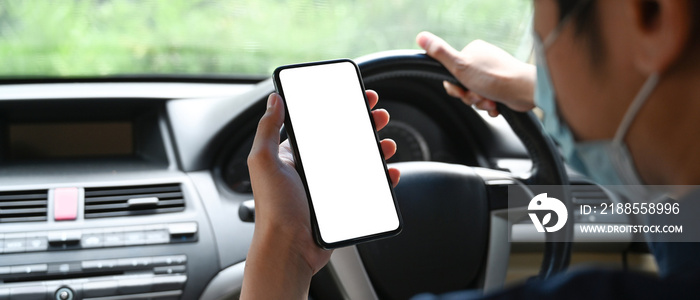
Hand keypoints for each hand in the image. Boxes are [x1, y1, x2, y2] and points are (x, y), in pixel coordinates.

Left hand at [241, 91, 398, 298]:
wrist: (289, 251)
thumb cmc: (273, 210)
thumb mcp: (264, 162)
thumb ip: (267, 129)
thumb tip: (274, 99)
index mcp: (294, 156)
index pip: (320, 125)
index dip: (339, 108)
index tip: (356, 97)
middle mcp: (312, 170)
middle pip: (344, 140)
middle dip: (364, 125)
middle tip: (379, 116)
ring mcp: (329, 188)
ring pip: (359, 162)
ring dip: (376, 149)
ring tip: (386, 144)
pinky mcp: (343, 205)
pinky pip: (367, 188)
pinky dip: (381, 179)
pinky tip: (389, 172)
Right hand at [416, 31, 535, 116]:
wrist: (522, 91)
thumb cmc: (493, 77)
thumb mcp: (460, 65)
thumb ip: (440, 53)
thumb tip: (421, 37)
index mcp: (473, 51)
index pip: (452, 72)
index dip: (454, 86)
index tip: (461, 89)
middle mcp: (483, 61)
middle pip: (463, 85)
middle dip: (469, 96)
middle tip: (477, 95)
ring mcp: (493, 74)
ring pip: (476, 95)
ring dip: (480, 103)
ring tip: (490, 101)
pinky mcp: (502, 86)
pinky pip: (488, 100)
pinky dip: (490, 106)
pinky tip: (496, 105)